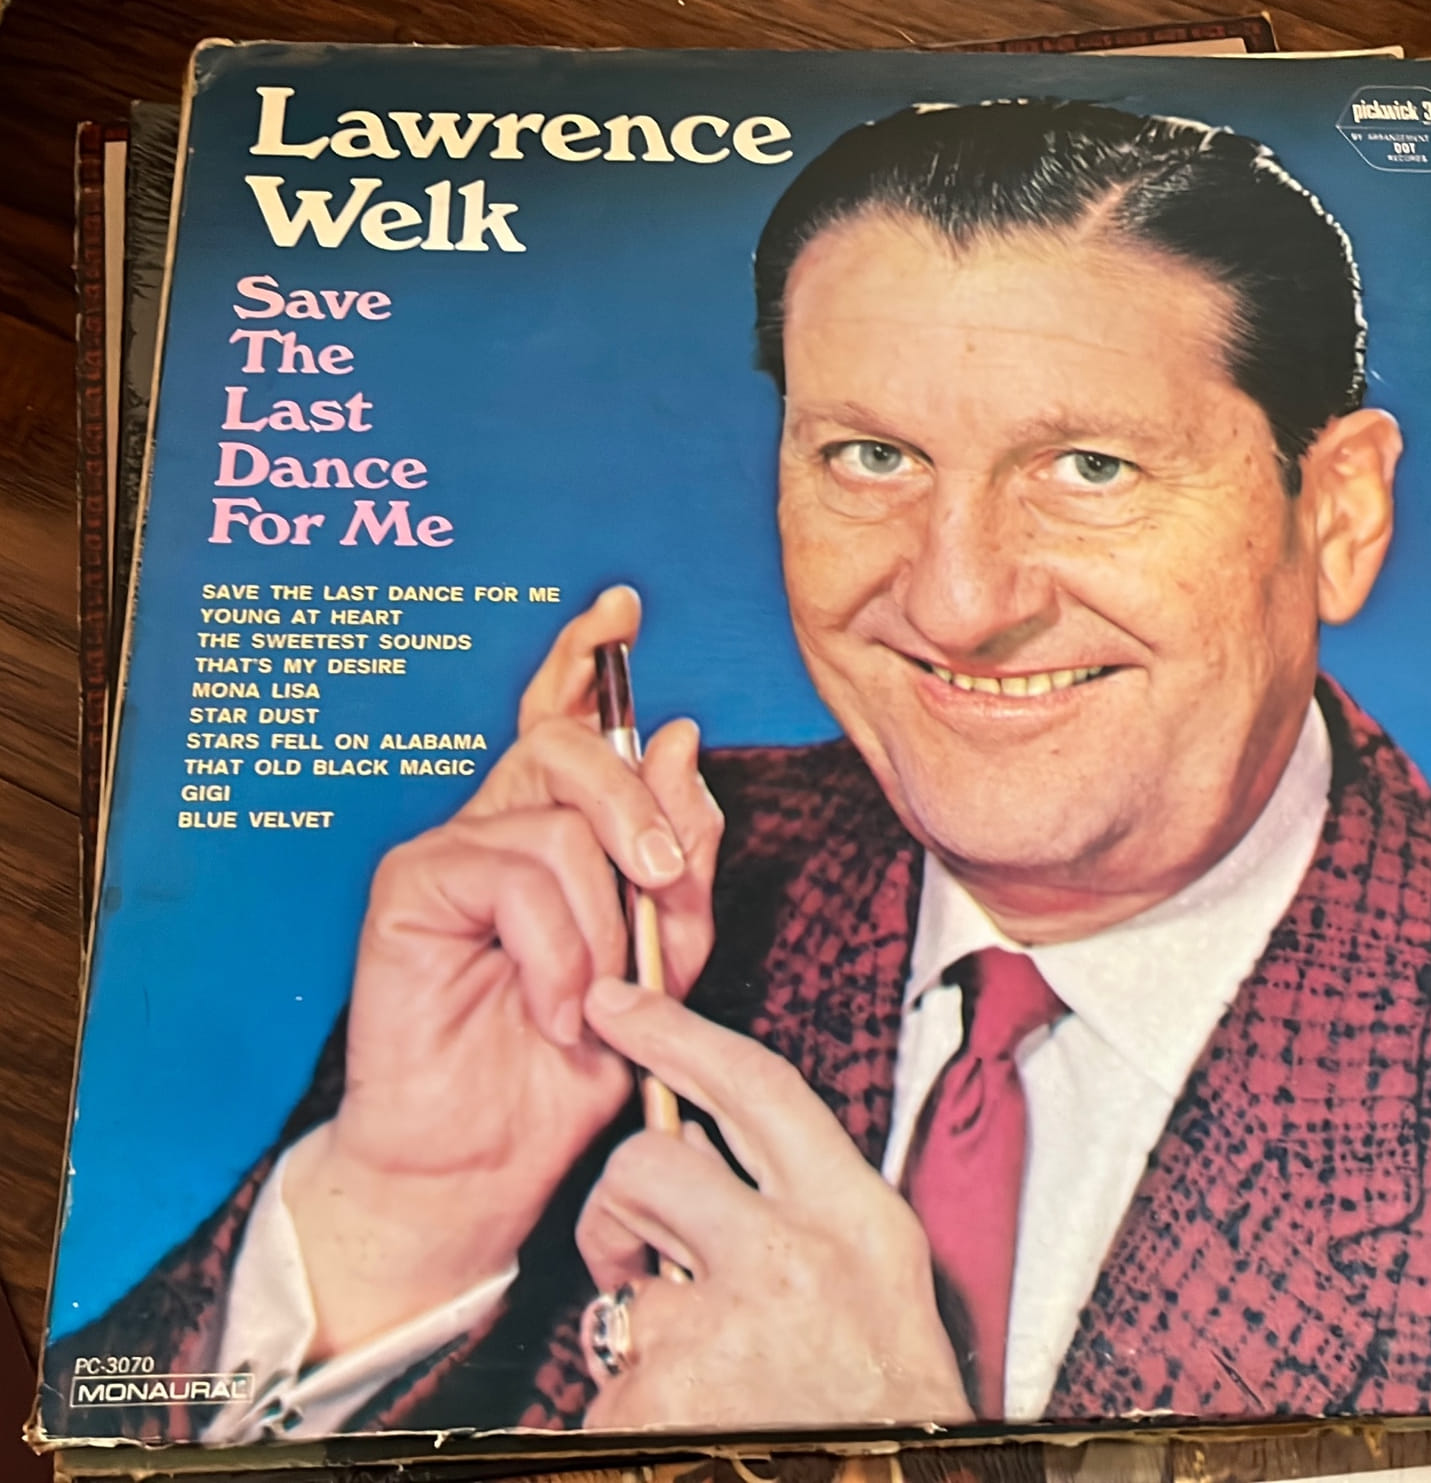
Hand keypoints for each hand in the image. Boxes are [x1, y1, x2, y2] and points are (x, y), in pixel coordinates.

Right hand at [283, 587, 724, 1358]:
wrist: (488, 1162)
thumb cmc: (572, 1063)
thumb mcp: (665, 956)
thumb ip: (680, 859)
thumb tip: (680, 737)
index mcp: (556, 832)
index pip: (569, 720)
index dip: (585, 658)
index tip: (619, 608)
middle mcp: (500, 826)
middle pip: (570, 744)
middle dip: (638, 804)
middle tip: (663, 878)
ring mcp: (451, 850)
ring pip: (557, 820)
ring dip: (602, 921)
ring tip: (591, 1001)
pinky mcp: (411, 886)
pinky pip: (514, 876)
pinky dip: (556, 951)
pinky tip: (550, 1009)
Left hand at [574, 977, 973, 1430]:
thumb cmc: (883, 1402)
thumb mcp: (873, 1280)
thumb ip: (801, 1207)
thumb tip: (700, 1150)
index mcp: (858, 1221)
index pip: (760, 1088)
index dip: (680, 1034)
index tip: (620, 1000)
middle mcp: (795, 1262)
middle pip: (652, 1163)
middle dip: (620, 1200)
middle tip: (632, 1248)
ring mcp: (724, 1334)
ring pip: (615, 1278)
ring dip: (627, 1316)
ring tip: (687, 1369)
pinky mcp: (660, 1404)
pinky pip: (609, 1379)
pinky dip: (631, 1407)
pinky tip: (692, 1429)